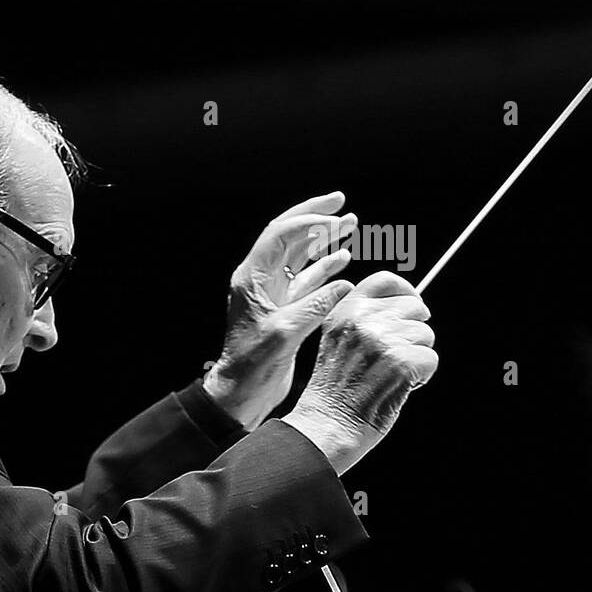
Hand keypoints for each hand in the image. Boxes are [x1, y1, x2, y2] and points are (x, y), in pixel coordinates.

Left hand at [203, 192, 357, 428]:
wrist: (242, 391)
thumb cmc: (253, 365)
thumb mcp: (285, 334)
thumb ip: (315, 305)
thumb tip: (344, 283)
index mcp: (252, 278)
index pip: (280, 235)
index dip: (309, 222)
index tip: (335, 220)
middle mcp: (261, 279)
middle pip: (289, 235)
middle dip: (314, 215)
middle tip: (340, 201)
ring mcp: (273, 292)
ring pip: (301, 254)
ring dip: (324, 238)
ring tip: (350, 223)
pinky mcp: (285, 308)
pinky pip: (307, 278)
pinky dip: (326, 266)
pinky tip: (344, 258)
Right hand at [281, 271, 437, 474]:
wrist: (328, 425)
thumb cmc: (335, 390)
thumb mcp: (337, 340)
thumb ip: (363, 318)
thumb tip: (406, 304)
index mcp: (345, 311)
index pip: (385, 281)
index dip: (406, 291)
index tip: (414, 302)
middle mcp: (363, 320)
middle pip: (414, 307)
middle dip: (413, 331)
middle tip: (398, 355)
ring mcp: (382, 340)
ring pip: (425, 335)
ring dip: (417, 355)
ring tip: (393, 374)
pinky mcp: (401, 362)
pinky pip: (431, 358)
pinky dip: (422, 375)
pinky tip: (401, 385)